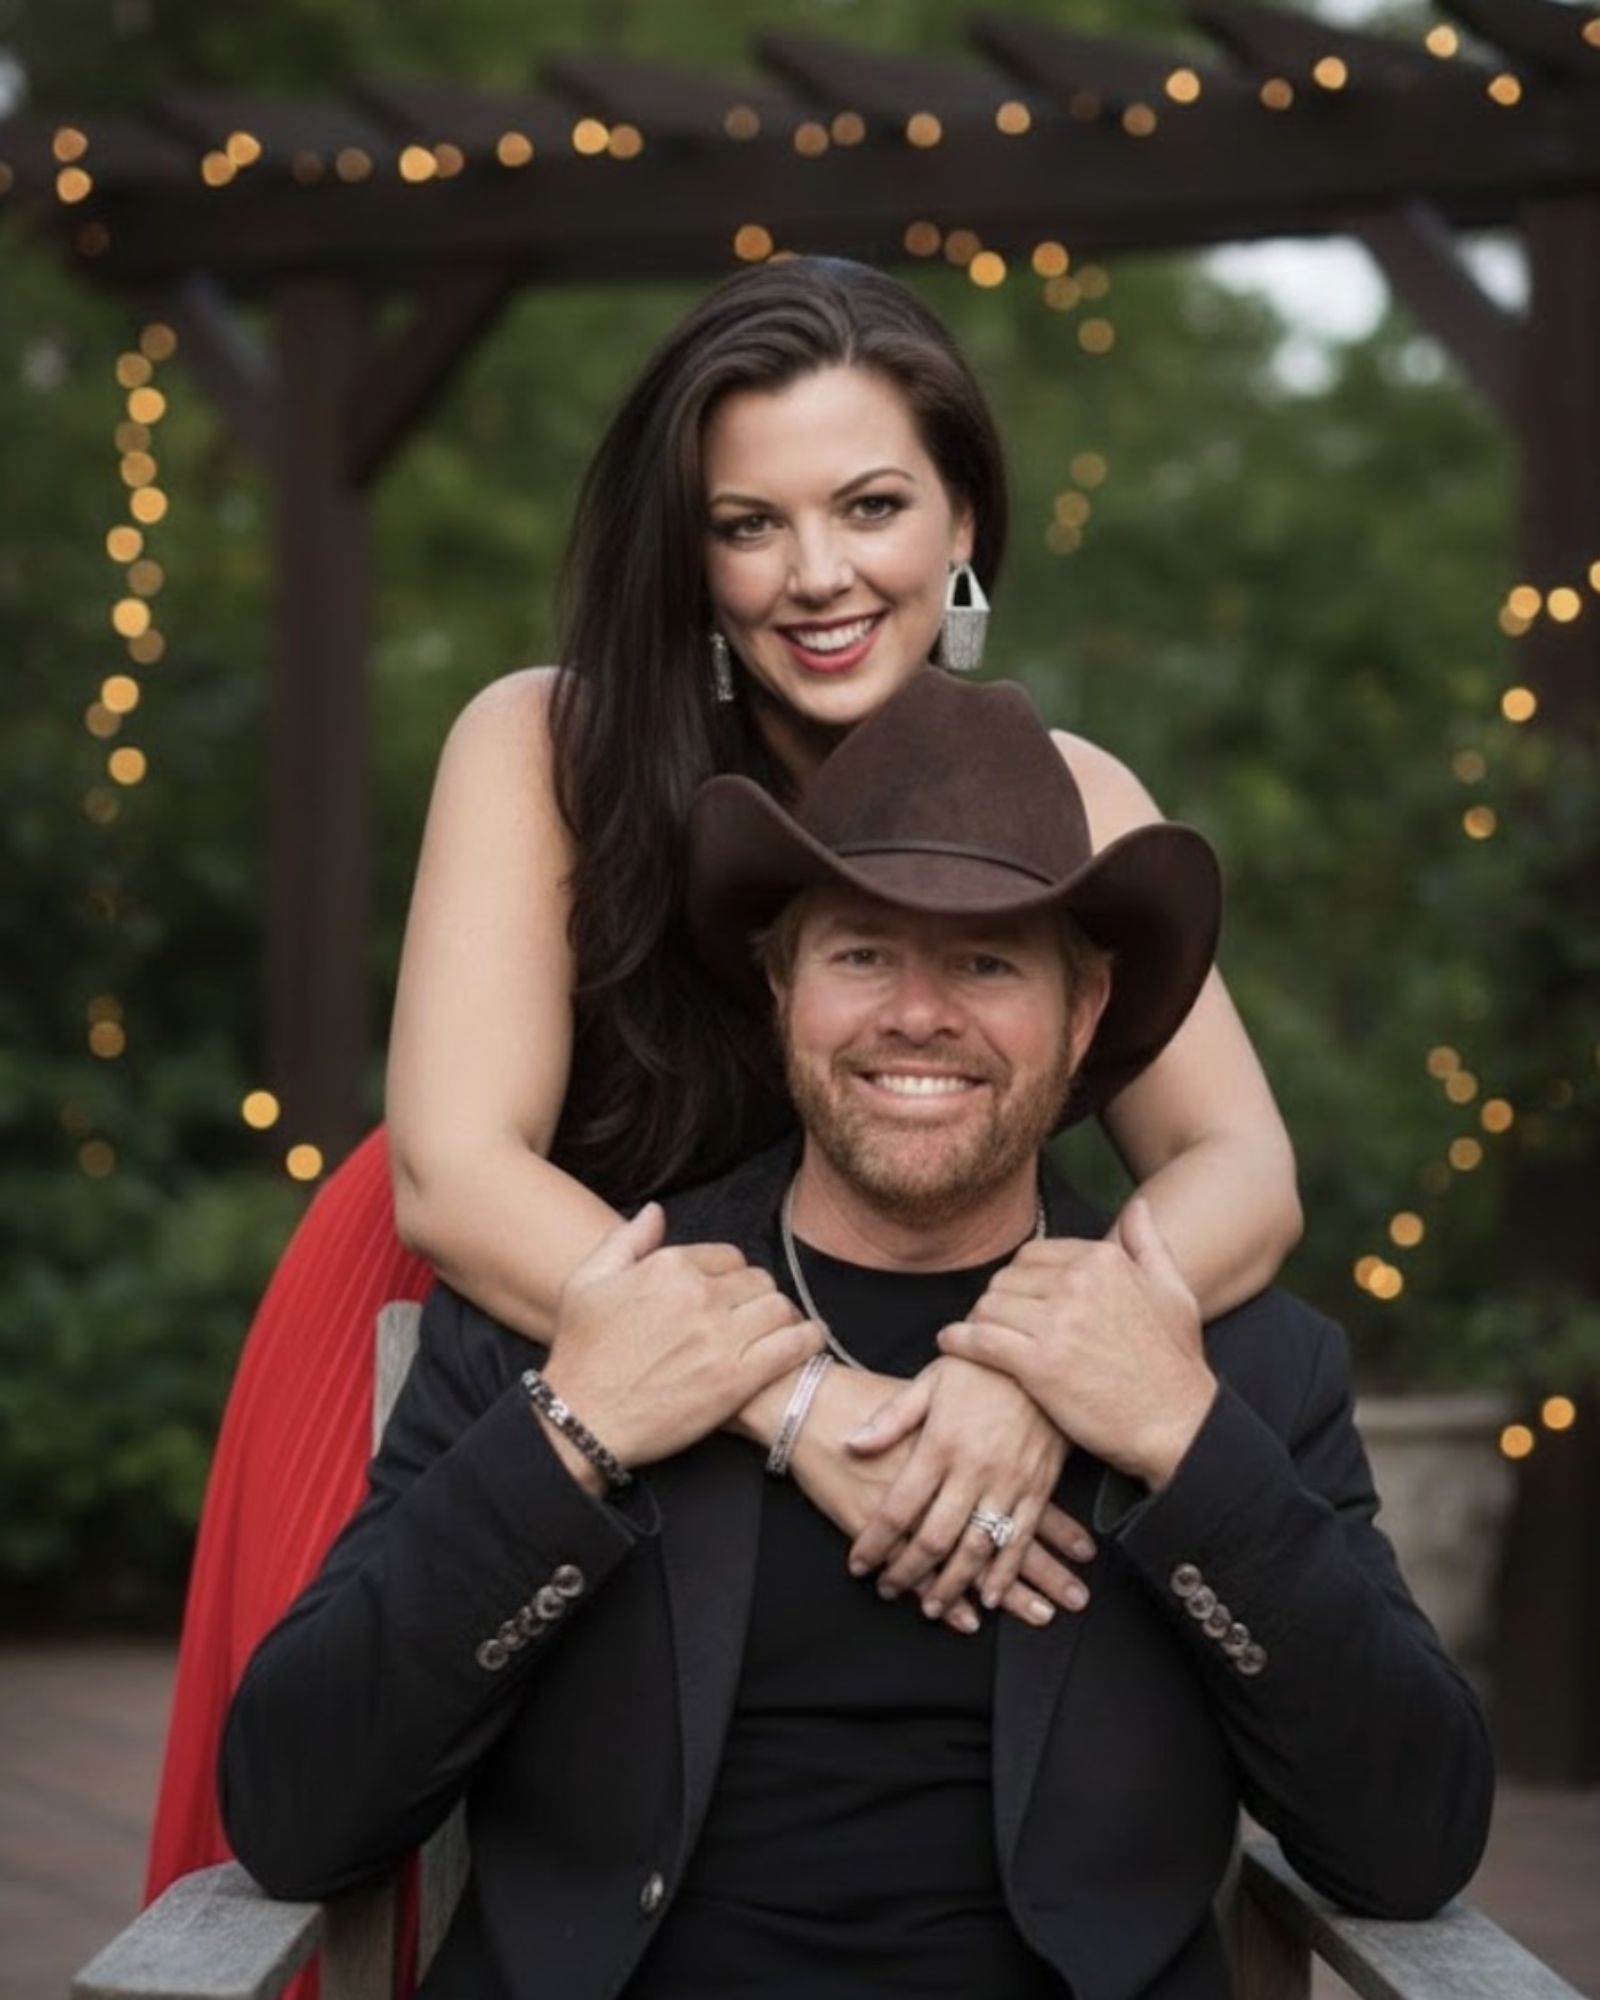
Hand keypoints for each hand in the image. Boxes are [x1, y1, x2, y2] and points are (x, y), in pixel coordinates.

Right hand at [543, 1205, 820, 1472]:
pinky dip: (808, 1340)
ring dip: (783, 1318)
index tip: (726, 1298)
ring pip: (779, 1307)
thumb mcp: (587, 1282)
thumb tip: (657, 1211)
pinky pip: (792, 1346)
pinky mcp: (737, 1378)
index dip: (730, 1277)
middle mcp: (699, 1294)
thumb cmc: (581, 1353)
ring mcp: (720, 1336)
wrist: (583, 1420)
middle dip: (757, 1296)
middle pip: (758, 1280)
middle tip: (752, 1318)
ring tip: (780, 1331)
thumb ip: (627, 1240)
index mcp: (669, 1266)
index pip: (729, 1257)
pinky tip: (810, 1341)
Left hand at [787, 1365, 1094, 1633]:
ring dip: (953, 1584)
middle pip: (934, 1537)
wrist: (1040, 1354)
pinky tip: (989, 1595)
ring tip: (932, 1605)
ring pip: (977, 1547)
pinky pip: (1020, 1538)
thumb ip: (890, 1419)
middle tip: (890, 1591)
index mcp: (939, 1444)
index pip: (898, 1508)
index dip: (875, 1542)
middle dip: (909, 1572)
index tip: (858, 1565)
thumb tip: (851, 1444)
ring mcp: (1008, 1481)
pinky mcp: (1038, 1486)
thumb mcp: (930, 1382)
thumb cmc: (980, 1366)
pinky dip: (1004, 1572)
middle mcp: (972, 1469)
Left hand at [939, 1198, 1215, 1489]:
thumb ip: (1148, 1244)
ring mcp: (1058, 1322)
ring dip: (979, 1323)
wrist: (1179, 1426)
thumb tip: (1137, 1205)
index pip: (1033, 1255)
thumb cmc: (1175, 1364)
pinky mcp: (1040, 1364)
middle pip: (1006, 1279)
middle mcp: (1079, 1282)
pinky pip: (981, 1340)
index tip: (1018, 1303)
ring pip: (989, 1307)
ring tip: (978, 1339)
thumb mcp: (1174, 1293)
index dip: (1021, 1281)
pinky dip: (959, 1341)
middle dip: (998, 1302)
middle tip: (996, 1325)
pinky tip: (951, 1343)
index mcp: (1104, 1260)